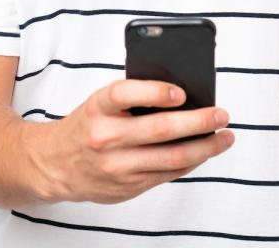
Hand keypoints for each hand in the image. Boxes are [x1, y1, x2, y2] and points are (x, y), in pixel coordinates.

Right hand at [24, 79, 234, 204]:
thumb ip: (133, 98)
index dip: (155, 92)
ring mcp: (117, 167)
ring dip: (205, 148)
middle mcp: (105, 138)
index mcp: (97, 108)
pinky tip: (204, 152)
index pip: (125, 94)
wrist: (53, 164)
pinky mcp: (127, 187)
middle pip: (160, 130)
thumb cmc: (86, 125)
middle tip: (221, 114)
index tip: (181, 91)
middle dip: (198, 122)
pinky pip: (167, 175)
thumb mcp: (99, 103)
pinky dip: (191, 162)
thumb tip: (182, 95)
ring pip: (171, 158)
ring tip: (225, 137)